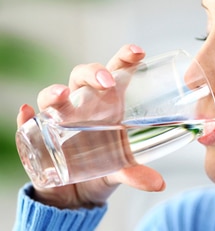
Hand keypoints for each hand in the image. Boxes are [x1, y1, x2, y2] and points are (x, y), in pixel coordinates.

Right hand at [16, 44, 165, 208]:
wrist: (79, 190)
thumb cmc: (104, 166)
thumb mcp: (122, 169)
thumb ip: (137, 174)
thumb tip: (159, 184)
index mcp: (108, 103)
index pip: (115, 73)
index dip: (125, 58)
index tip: (138, 52)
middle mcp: (83, 104)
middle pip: (83, 76)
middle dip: (93, 73)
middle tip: (106, 82)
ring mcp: (61, 118)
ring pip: (54, 95)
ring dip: (55, 92)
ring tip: (61, 95)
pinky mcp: (42, 135)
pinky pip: (30, 122)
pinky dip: (27, 117)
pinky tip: (28, 114)